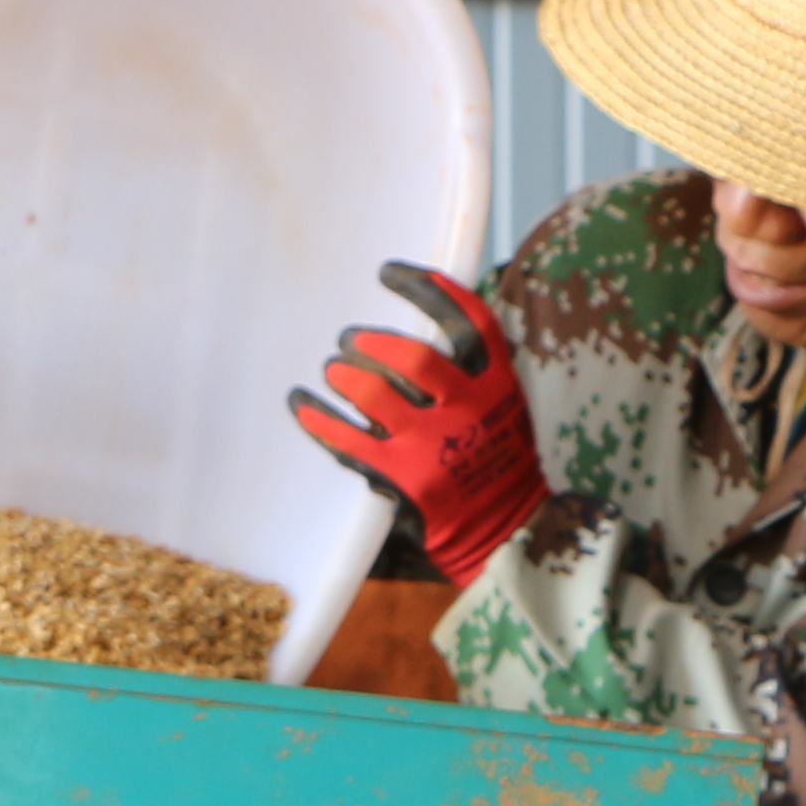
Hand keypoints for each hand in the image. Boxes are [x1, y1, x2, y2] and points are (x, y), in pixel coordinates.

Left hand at [290, 262, 547, 585]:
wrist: (505, 531)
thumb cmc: (494, 462)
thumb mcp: (503, 409)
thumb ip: (470, 372)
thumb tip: (417, 327)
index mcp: (497, 384)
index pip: (467, 320)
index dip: (426, 288)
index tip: (389, 273)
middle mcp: (468, 408)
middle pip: (413, 355)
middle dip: (372, 341)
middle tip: (348, 339)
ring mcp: (435, 444)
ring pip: (375, 393)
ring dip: (344, 375)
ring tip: (332, 370)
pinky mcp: (405, 476)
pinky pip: (348, 439)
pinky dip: (318, 418)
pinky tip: (301, 404)